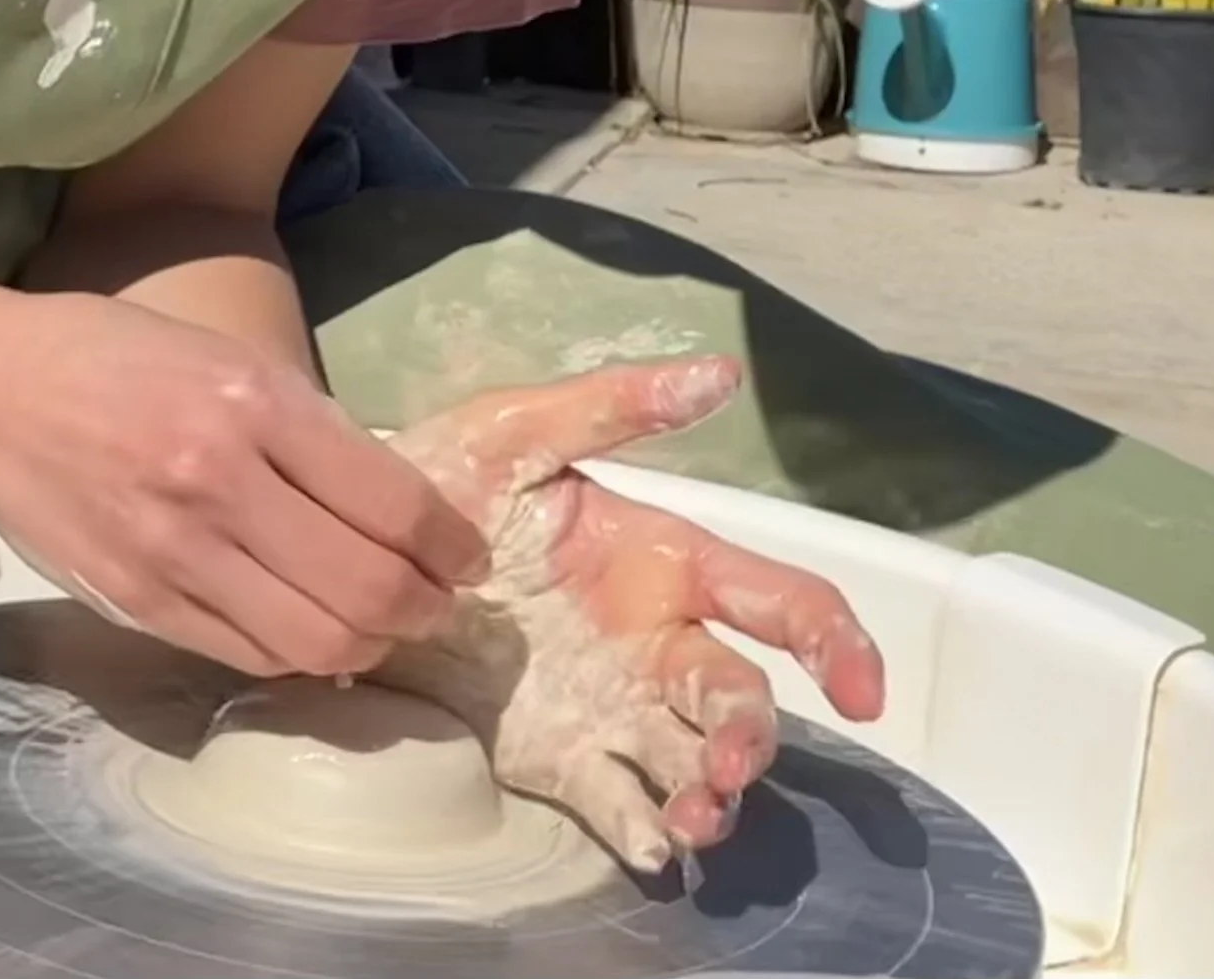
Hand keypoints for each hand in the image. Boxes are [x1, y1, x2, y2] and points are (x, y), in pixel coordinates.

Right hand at [0, 290, 488, 678]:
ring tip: (384, 625)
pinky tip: (310, 629)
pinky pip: (248, 656)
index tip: (468, 553)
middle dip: (427, 607)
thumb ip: (307, 427)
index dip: (451, 542)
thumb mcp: (226, 354)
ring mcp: (174, 552)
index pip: (391, 502)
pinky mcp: (138, 602)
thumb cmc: (114, 353)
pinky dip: (298, 654)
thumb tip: (394, 504)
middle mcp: (220, 481)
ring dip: (372, 644)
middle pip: (367, 588)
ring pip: (315, 642)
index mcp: (253, 402)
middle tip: (442, 600)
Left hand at [383, 359, 885, 871]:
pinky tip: (645, 840)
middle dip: (753, 738)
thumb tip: (721, 372)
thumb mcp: (518, 429)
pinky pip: (619, 802)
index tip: (863, 693)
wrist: (349, 547)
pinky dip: (644, 830)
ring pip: (696, 763)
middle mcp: (655, 642)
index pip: (778, 599)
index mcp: (663, 561)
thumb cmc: (444, 476)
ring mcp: (613, 706)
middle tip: (726, 765)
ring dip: (711, 797)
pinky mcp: (561, 756)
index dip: (837, 642)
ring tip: (688, 819)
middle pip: (740, 699)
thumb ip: (615, 406)